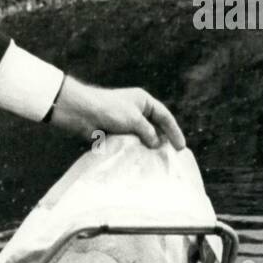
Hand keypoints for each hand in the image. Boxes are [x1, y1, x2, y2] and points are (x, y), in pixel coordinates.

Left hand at [48, 76, 185, 149]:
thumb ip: (148, 132)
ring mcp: (125, 122)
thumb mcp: (134, 120)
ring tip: (156, 161)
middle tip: (170, 156)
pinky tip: (140, 160)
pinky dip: (135, 150)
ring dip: (148, 147)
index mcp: (143, 101)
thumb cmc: (110, 110)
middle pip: (154, 127)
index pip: (164, 116)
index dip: (174, 131)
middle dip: (162, 141)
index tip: (181, 147)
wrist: (82, 113)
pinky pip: (129, 142)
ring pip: (141, 136)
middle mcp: (136, 110)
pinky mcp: (114, 132)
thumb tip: (156, 144)